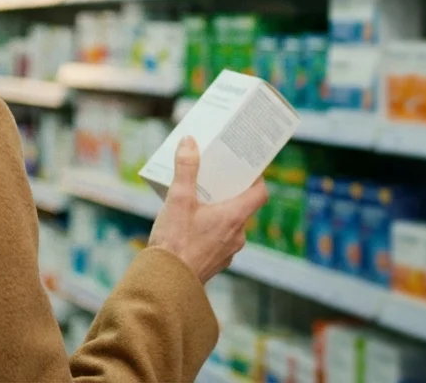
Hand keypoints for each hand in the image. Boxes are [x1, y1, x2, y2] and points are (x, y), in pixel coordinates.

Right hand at [148, 136, 268, 282]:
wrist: (166, 283)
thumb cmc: (174, 241)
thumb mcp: (178, 199)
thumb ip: (186, 169)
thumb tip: (190, 142)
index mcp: (234, 217)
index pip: (260, 194)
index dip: (256, 179)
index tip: (247, 168)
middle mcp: (237, 236)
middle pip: (242, 207)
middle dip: (229, 192)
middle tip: (214, 178)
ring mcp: (228, 252)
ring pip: (230, 225)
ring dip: (218, 212)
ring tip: (197, 202)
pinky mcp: (215, 263)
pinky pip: (219, 240)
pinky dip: (210, 230)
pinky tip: (190, 226)